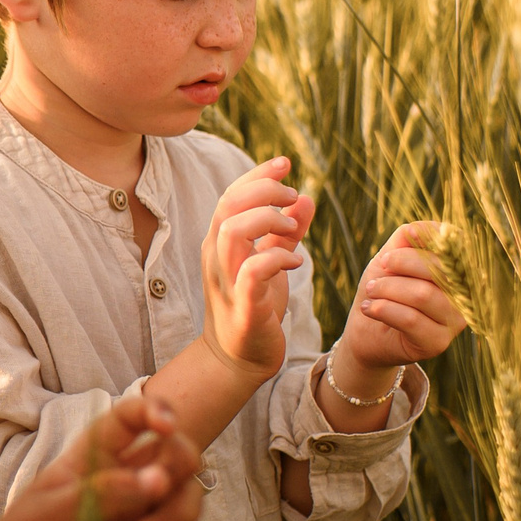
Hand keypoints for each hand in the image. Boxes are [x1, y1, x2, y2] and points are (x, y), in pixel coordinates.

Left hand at [0, 393, 207, 520]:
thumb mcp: (51, 513)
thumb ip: (104, 493)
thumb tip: (157, 481)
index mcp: (91, 461)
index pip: (130, 420)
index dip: (152, 410)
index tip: (165, 424)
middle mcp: (122, 485)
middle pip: (174, 454)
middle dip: (179, 463)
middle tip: (157, 490)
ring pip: (189, 498)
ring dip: (180, 514)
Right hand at [200, 158, 311, 381]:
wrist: (239, 357)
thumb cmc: (254, 306)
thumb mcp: (271, 261)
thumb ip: (286, 231)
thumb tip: (305, 197)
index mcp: (220, 243)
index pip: (230, 195)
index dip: (256, 175)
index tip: (285, 163)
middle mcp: (216, 258)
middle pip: (229, 206)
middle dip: (264, 192)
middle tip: (292, 198)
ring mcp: (226, 281)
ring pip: (232, 232)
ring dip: (267, 221)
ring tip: (292, 230)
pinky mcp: (243, 306)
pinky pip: (252, 272)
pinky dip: (276, 258)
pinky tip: (295, 262)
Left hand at [335, 223, 466, 384]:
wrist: (365, 331)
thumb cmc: (384, 289)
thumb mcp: (391, 258)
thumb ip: (408, 239)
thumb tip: (422, 229)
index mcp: (459, 271)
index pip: (455, 247)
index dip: (430, 239)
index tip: (402, 242)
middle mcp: (465, 295)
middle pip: (438, 269)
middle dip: (400, 264)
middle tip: (378, 271)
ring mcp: (455, 321)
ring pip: (422, 294)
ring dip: (386, 289)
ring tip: (370, 291)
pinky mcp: (438, 342)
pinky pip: (410, 319)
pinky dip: (382, 309)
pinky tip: (369, 307)